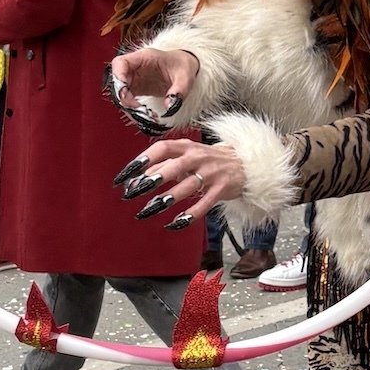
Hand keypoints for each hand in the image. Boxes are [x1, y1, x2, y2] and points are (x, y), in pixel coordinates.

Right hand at [112, 45, 198, 111]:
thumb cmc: (183, 66)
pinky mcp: (137, 89)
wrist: (185, 67)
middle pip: (117, 80)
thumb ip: (179, 91)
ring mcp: (134, 78)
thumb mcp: (185, 77)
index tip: (124, 93)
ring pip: (120, 91)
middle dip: (122, 96)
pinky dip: (132, 107)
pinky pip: (127, 99)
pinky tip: (143, 113)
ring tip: (142, 112)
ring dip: (127, 104)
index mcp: (144, 57)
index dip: (118, 77)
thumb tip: (169, 106)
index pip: (120, 63)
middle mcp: (135, 67)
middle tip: (136, 108)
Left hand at [116, 132, 247, 225]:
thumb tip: (135, 180)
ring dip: (169, 198)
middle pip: (175, 166)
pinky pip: (205, 203)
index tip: (127, 174)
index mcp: (186, 147)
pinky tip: (177, 223)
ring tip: (151, 208)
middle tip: (137, 191)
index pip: (162, 148)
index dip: (143, 159)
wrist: (242, 164)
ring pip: (189, 186)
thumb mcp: (185, 157)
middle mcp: (198, 157)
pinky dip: (191, 214)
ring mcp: (211, 173)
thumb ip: (161, 166)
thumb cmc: (207, 161)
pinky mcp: (221, 189)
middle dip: (155, 178)